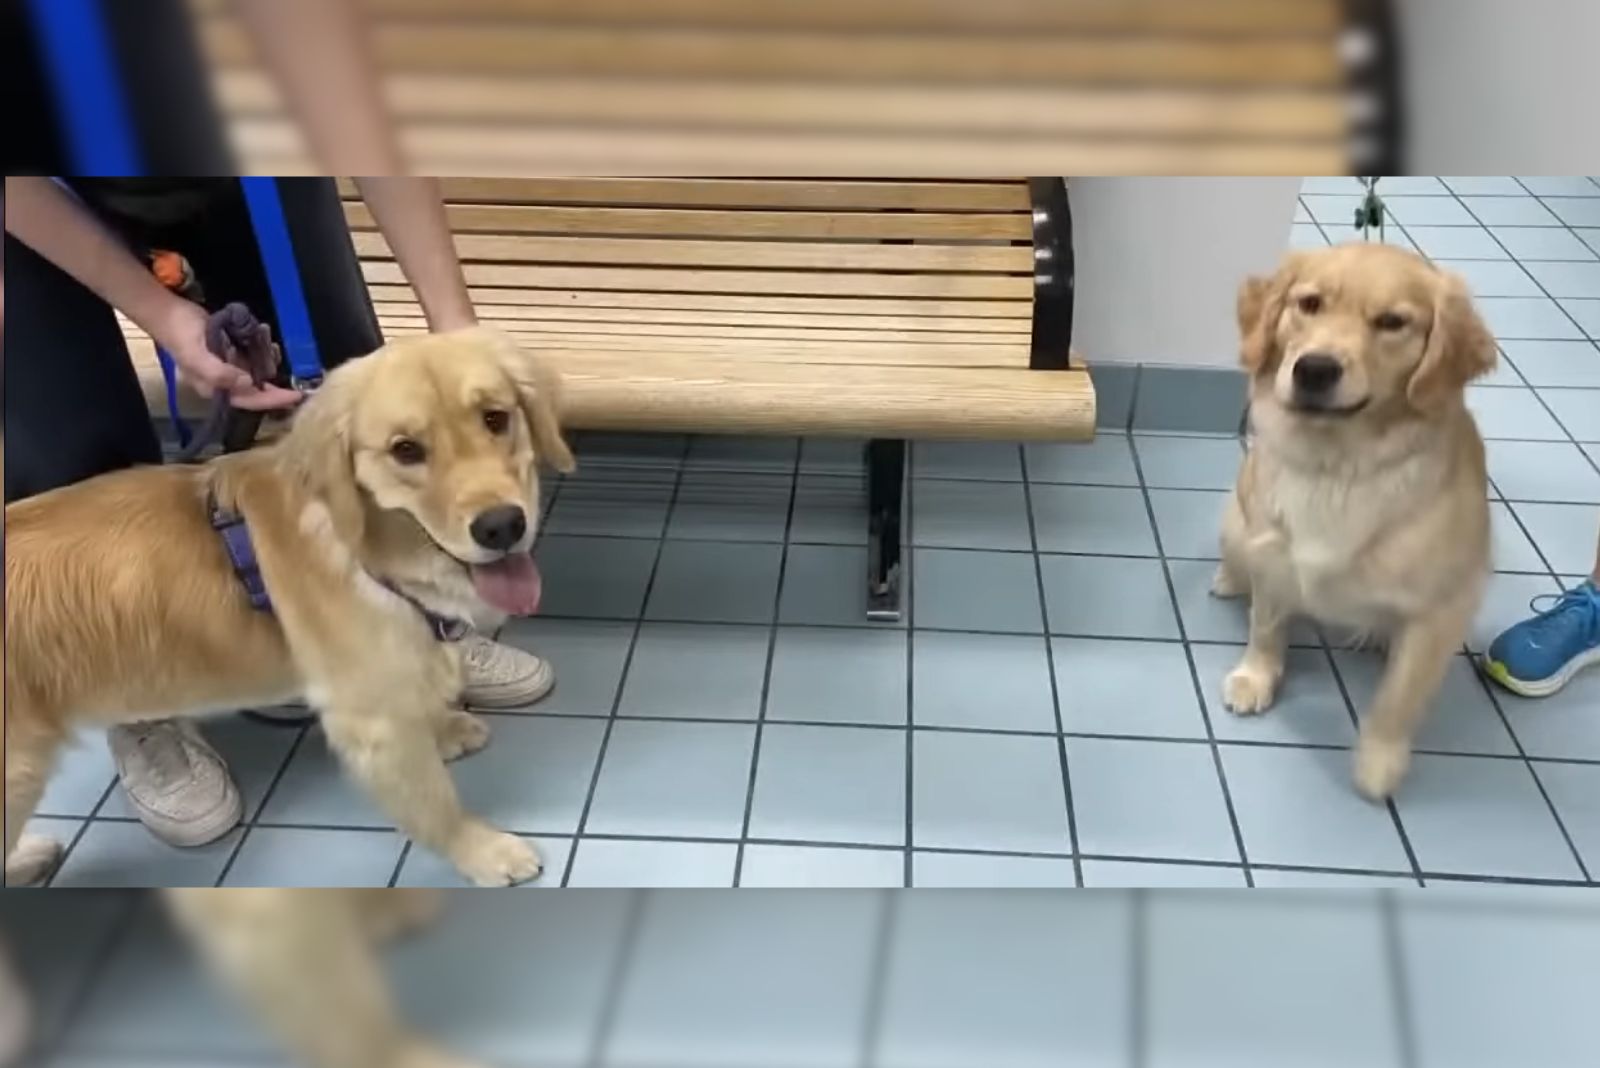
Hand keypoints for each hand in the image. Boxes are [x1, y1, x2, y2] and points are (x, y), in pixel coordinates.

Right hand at [152, 299, 302, 411]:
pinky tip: (263, 333)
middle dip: (275, 379)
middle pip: (259, 389)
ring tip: (269, 343)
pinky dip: (262, 347)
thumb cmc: (181, 335)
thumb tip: (248, 384)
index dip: (274, 400)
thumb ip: (219, 374)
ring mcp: (230, 367)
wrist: (170, 312)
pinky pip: (254, 356)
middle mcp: (225, 383)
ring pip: (259, 372)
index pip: (250, 401)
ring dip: (268, 359)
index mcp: (216, 390)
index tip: (296, 396)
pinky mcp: (232, 353)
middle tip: (287, 366)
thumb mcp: (196, 356)